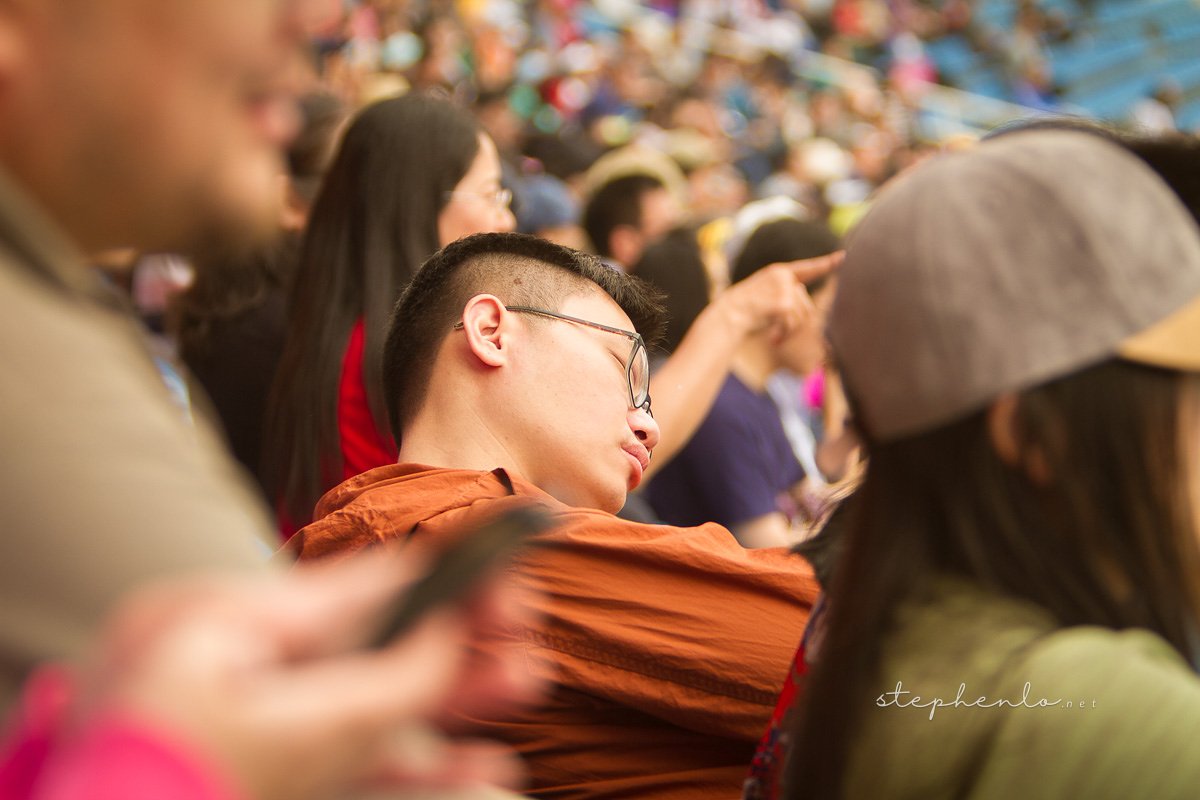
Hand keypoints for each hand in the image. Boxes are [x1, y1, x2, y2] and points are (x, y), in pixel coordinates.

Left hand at [77, 547, 536, 799]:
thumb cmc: (163, 791)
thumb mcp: (288, 733)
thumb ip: (381, 685)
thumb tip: (451, 641)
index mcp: (224, 625)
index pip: (357, 583)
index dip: (440, 574)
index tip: (506, 567)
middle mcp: (236, 665)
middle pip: (373, 642)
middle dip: (458, 643)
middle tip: (526, 640)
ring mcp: (250, 724)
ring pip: (371, 702)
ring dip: (451, 701)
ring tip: (522, 688)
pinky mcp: (264, 775)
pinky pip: (350, 761)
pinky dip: (412, 765)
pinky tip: (477, 767)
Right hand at [715, 252, 843, 337]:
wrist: (728, 315)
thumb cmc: (745, 311)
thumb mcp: (765, 295)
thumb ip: (785, 295)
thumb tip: (809, 311)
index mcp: (778, 272)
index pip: (807, 268)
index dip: (826, 263)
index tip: (842, 256)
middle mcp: (783, 276)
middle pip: (807, 304)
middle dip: (797, 323)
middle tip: (780, 334)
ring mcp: (784, 288)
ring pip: (802, 316)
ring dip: (790, 331)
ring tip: (774, 337)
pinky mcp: (783, 302)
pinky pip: (794, 324)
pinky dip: (785, 335)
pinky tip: (773, 339)